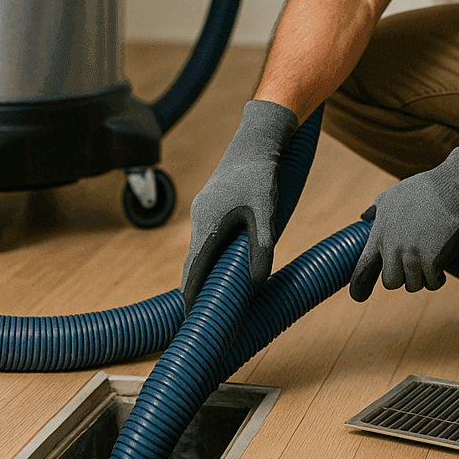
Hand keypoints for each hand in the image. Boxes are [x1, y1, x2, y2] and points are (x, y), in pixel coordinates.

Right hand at [180, 100, 299, 310]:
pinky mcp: (210, 205)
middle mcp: (199, 220)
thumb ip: (262, 247)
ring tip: (210, 296)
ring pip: (199, 249)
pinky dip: (209, 255)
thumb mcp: (266, 213)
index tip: (192, 317)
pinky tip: (221, 264)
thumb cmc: (261, 176)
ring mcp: (203, 211)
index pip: (194, 270)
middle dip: (195, 288)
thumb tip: (258, 281)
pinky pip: (206, 237)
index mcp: (208, 225)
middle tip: (200, 314)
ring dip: (203, 272)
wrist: (256, 141)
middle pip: (193, 262)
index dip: (192, 295)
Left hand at [349, 130, 458, 301]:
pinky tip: (442, 268)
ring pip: (413, 285)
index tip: (358, 296)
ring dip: (422, 278)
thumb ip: (376, 211)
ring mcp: (412, 255)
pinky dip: (438, 279)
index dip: (359, 285)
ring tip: (430, 261)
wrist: (455, 187)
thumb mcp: (392, 195)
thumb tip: (364, 217)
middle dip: (402, 277)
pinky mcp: (432, 260)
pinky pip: (433, 283)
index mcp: (380, 233)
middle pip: (391, 282)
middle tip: (414, 266)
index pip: (363, 267)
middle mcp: (392, 247)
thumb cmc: (426, 189)